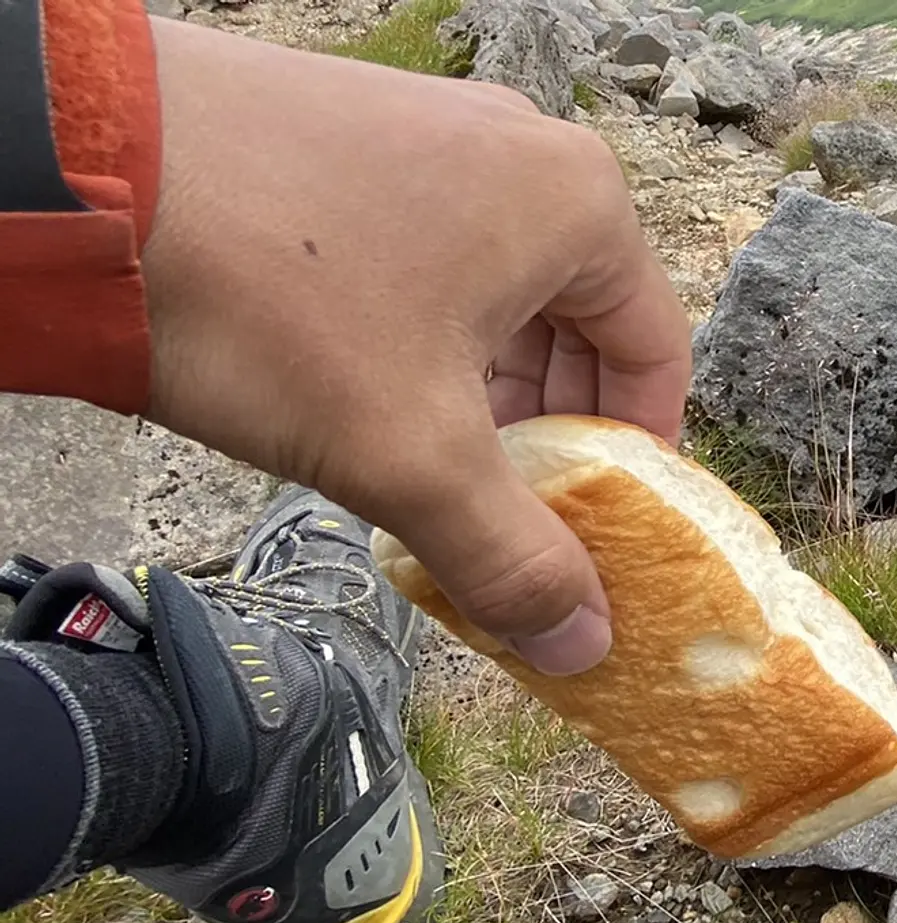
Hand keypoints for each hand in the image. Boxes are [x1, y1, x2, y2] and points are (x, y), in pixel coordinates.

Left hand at [143, 22, 692, 673]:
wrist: (71, 179)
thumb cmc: (275, 304)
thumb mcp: (416, 458)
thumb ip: (516, 560)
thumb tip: (584, 644)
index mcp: (575, 203)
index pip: (654, 358)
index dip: (633, 465)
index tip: (600, 533)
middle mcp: (516, 150)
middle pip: (577, 328)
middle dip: (549, 434)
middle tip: (507, 515)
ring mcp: (425, 133)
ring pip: (494, 298)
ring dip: (478, 395)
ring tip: (425, 467)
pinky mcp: (346, 139)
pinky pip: (423, 260)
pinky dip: (417, 342)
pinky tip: (361, 399)